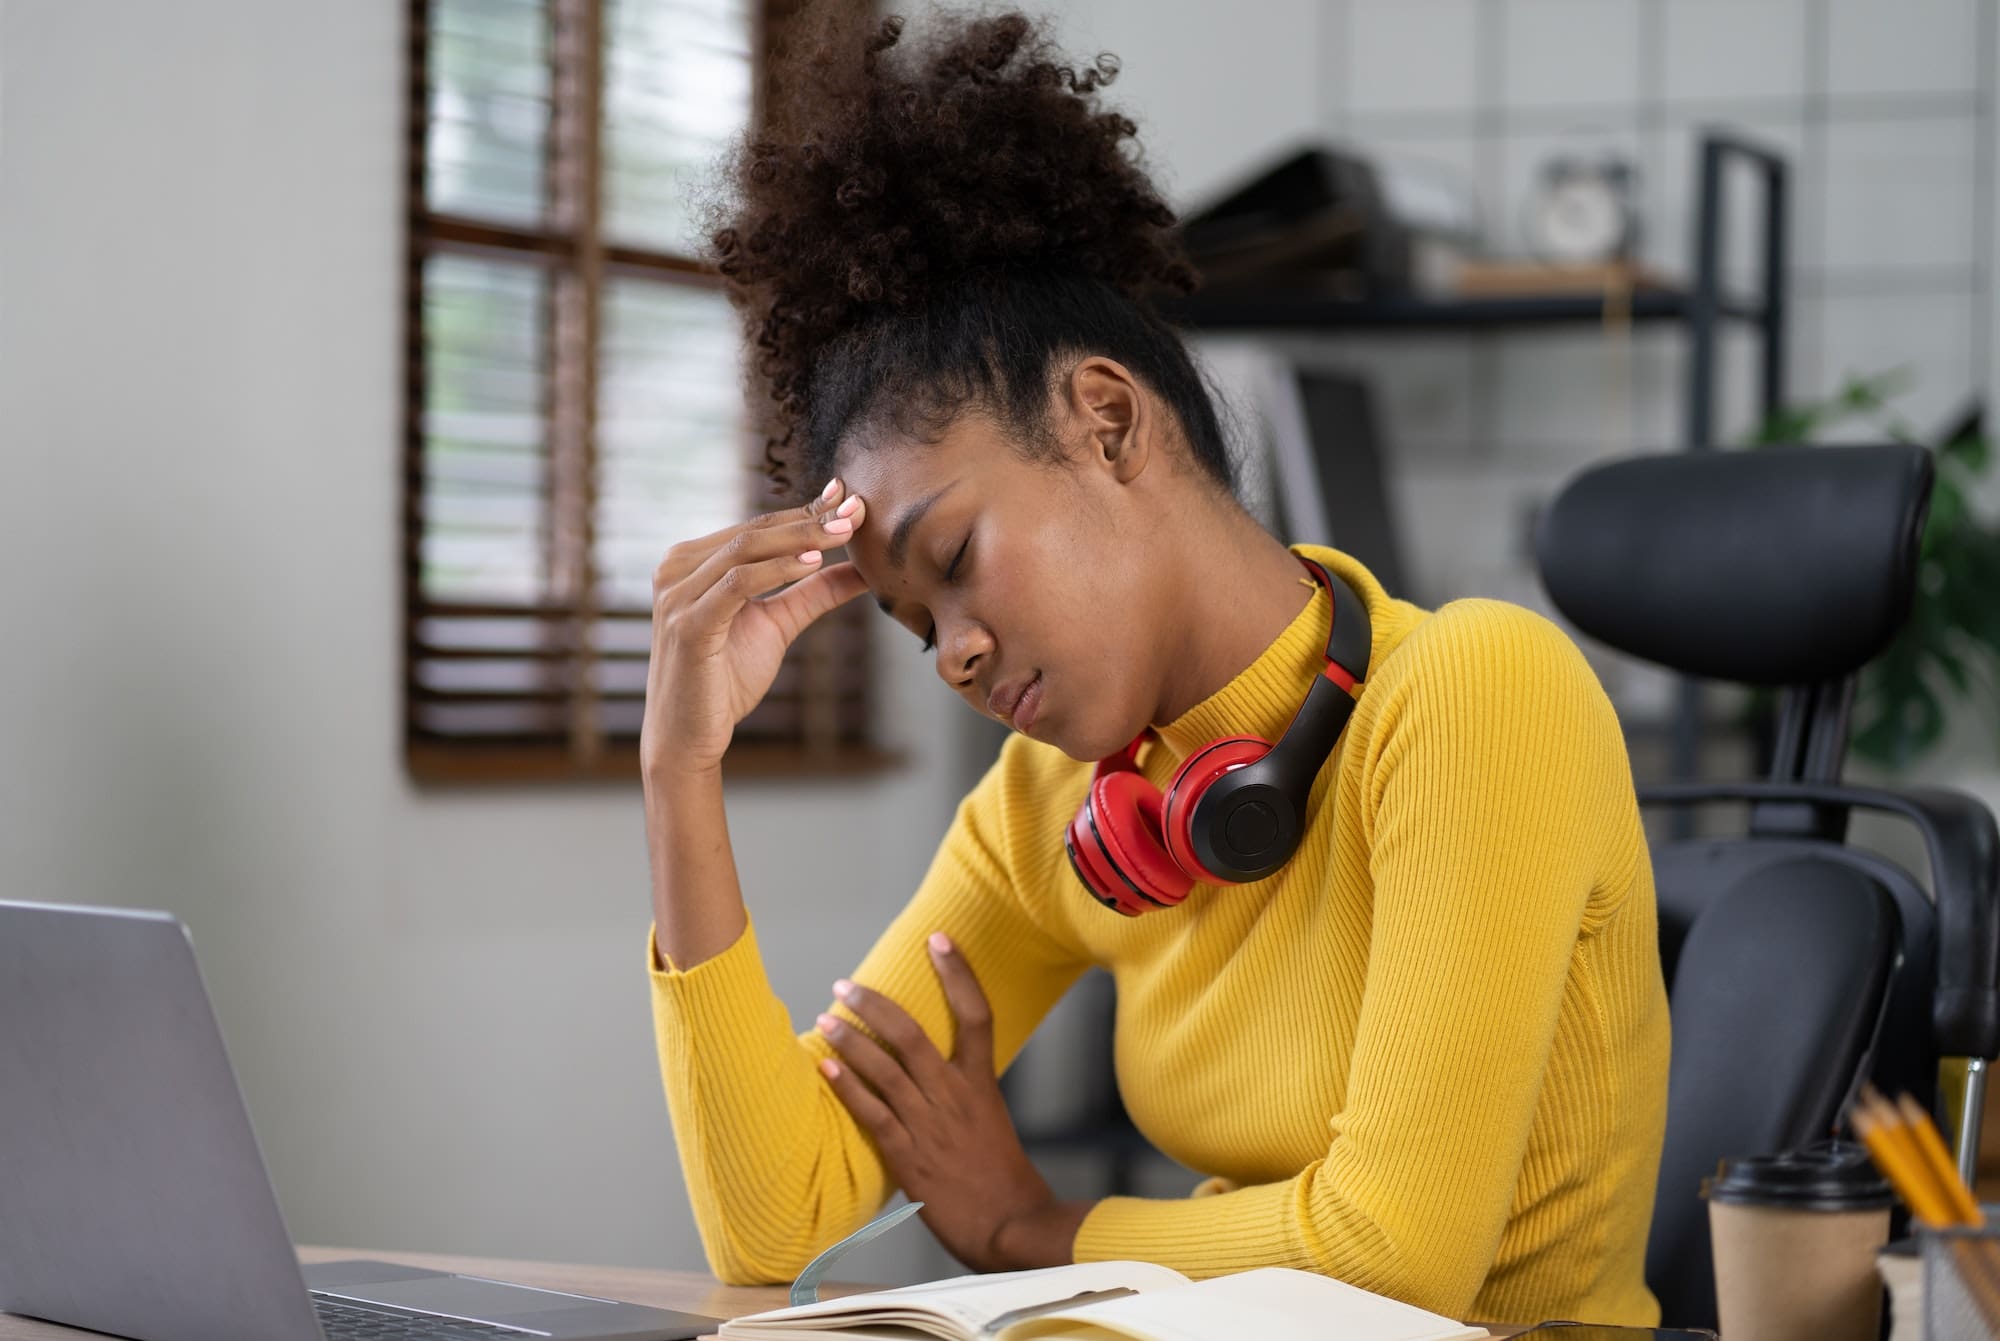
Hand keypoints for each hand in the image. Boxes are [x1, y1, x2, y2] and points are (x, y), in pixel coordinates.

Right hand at [641, 478, 870, 775]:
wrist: (690, 737)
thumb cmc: (725, 681)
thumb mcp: (777, 625)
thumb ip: (813, 593)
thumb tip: (863, 569)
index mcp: (692, 562)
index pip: (757, 526)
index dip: (805, 511)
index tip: (849, 498)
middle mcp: (676, 570)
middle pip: (753, 530)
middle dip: (809, 519)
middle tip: (855, 510)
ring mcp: (677, 595)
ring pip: (746, 549)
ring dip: (800, 537)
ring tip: (843, 533)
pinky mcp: (687, 624)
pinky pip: (738, 584)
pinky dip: (777, 569)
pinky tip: (814, 563)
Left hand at [815, 934, 1092, 1271]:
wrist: (1012, 1226)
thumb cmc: (1002, 1179)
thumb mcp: (990, 1123)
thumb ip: (962, 1096)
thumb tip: (935, 1078)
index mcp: (981, 1083)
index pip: (977, 1013)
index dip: (959, 972)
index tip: (939, 938)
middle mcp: (955, 1095)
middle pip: (911, 1032)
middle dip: (874, 1003)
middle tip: (845, 984)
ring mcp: (930, 1124)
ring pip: (885, 1067)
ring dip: (851, 1039)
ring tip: (826, 1016)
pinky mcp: (909, 1156)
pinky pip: (872, 1112)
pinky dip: (848, 1086)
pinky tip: (826, 1066)